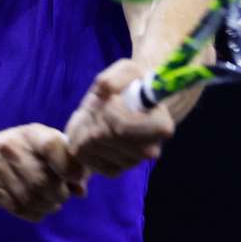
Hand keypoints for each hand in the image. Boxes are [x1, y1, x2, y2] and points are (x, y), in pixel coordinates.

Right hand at [0, 123, 88, 222]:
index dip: (68, 166)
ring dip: (47, 207)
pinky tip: (35, 208)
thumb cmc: (21, 152)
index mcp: (31, 133)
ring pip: (30, 198)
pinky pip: (16, 208)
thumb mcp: (43, 148)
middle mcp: (11, 147)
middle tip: (61, 196)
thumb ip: (66, 163)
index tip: (75, 178)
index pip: (52, 146)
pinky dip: (32, 213)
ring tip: (50, 204)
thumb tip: (81, 190)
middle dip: (59, 195)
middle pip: (43, 181)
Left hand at [65, 59, 174, 177]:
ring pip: (90, 144)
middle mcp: (149, 150)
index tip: (111, 99)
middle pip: (103, 135)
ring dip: (86, 123)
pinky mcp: (113, 170)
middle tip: (100, 102)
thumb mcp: (126, 71)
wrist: (127, 104)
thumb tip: (105, 89)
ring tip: (96, 113)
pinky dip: (80, 138)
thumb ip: (116, 76)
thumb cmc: (130, 85)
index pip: (123, 127)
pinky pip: (83, 155)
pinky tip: (92, 128)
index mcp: (160, 126)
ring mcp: (130, 163)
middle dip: (95, 113)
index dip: (110, 111)